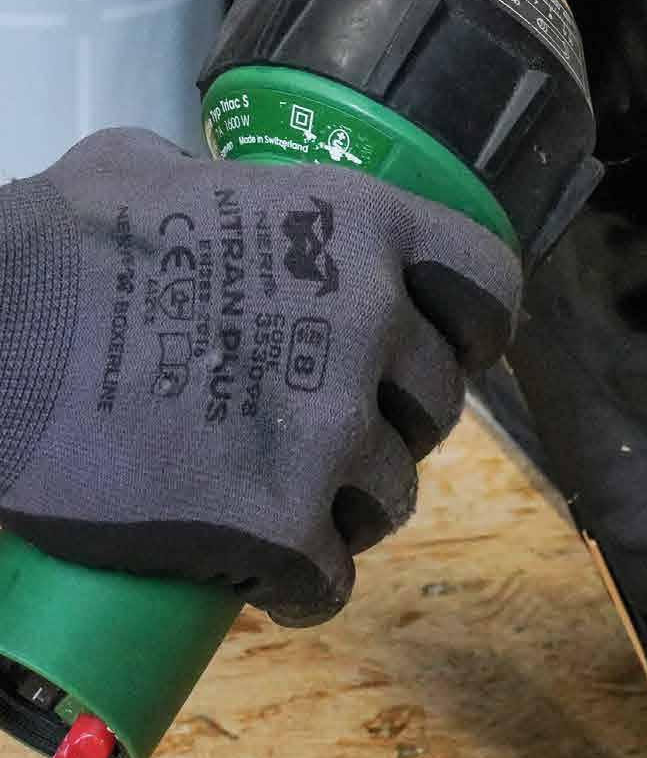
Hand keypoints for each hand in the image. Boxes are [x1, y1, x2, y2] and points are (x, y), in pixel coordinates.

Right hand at [0, 129, 520, 622]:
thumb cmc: (51, 246)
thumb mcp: (146, 167)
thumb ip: (211, 181)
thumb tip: (206, 189)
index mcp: (357, 226)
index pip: (485, 286)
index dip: (467, 330)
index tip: (433, 354)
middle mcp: (368, 326)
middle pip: (433, 407)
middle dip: (389, 426)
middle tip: (319, 436)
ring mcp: (331, 432)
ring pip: (388, 500)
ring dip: (348, 510)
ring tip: (283, 507)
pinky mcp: (280, 525)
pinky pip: (329, 581)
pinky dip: (303, 590)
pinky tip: (266, 581)